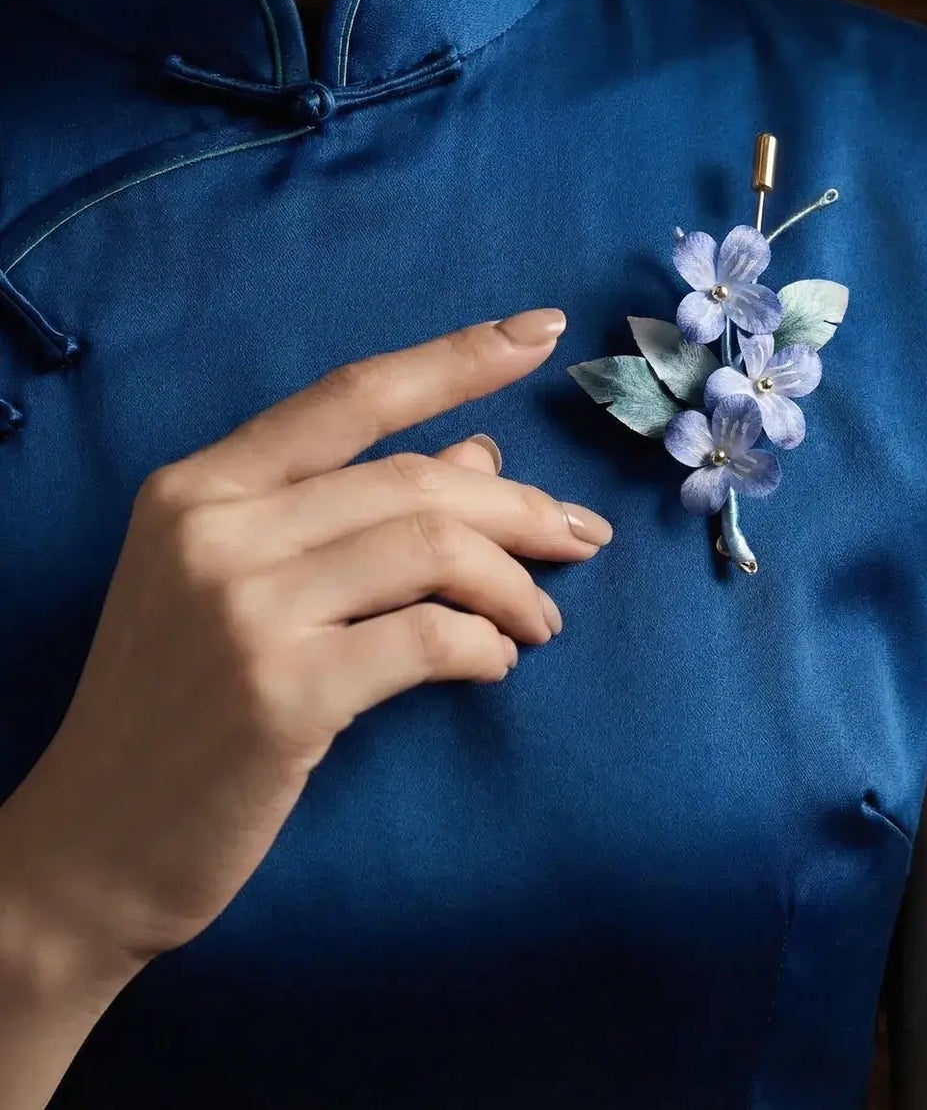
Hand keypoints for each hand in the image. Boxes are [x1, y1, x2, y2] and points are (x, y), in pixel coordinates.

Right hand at [0, 307, 609, 987]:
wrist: (90, 849)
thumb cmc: (182, 707)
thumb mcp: (246, 585)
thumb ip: (356, 510)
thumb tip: (480, 453)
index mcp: (199, 486)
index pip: (352, 395)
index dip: (457, 360)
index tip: (541, 332)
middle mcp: (213, 528)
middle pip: (416, 479)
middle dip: (522, 506)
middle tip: (582, 537)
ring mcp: (243, 608)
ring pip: (433, 548)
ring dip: (514, 581)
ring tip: (542, 619)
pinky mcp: (280, 693)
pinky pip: (428, 638)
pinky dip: (485, 644)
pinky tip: (495, 662)